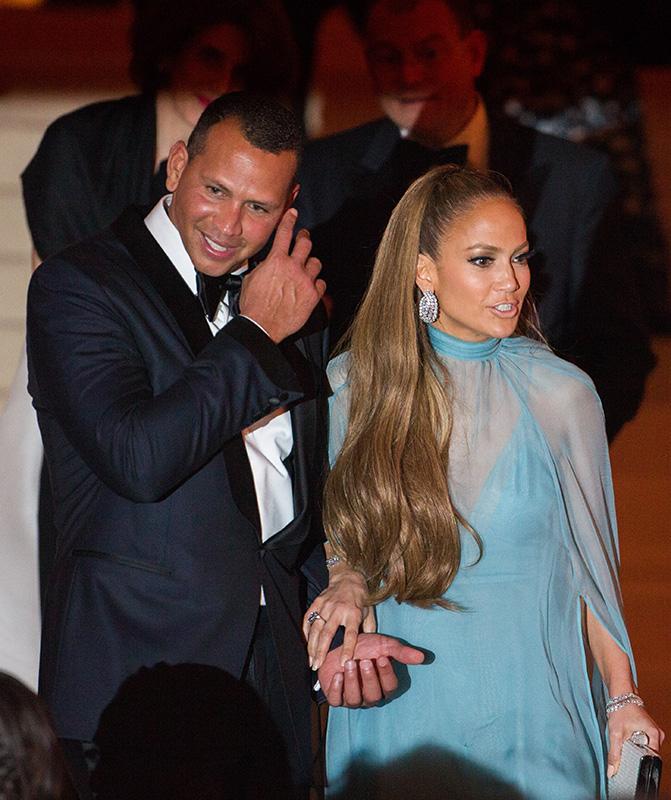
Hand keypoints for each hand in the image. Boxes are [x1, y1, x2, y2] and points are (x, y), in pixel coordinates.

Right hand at [238, 208, 324, 341]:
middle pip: (306, 244)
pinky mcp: (313, 296)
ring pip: (316, 263)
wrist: (262, 325)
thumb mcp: (251, 280)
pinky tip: (312, 286)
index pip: (284, 233)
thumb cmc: (254, 306)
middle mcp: (293, 268)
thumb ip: (262, 268)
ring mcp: (305, 281)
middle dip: (305, 238)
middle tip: (304, 238)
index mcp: (276, 261)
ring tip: (308, 267)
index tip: (293, 213)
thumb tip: (265, 266)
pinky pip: (321, 283)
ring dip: (311, 263)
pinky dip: (317, 284)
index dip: (289, 220)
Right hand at [303, 566, 375, 670]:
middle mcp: (338, 609)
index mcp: (354, 613)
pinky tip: (306, 643)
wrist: (348, 577)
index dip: (346, 649)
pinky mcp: (317, 602)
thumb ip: (369, 631)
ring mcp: (326, 605)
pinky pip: (308, 618)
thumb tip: (369, 649)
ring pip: (316, 628)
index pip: (350, 634)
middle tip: (317, 666)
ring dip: (312, 646)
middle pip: (327, 633)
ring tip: (311, 661)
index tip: (342, 663)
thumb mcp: (369, 613)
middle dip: (321, 651)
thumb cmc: (361, 598)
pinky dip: (306, 632)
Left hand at [318, 633, 424, 707]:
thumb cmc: (364, 647)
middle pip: (373, 696)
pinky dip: (336, 689)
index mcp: (383, 686)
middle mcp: (369, 696)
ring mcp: (352, 699)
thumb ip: (400, 652)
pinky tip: (337, 675)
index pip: (390, 687)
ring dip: (352, 681)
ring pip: (355, 700)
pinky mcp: (336, 698)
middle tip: (365, 661)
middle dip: (369, 678)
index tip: (382, 658)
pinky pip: (336, 701)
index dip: (387, 674)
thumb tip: (422, 657)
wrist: (340, 644)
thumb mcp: (383, 646)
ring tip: (350, 663)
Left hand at [607, 704, 664, 777]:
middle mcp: (657, 736)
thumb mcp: (615, 734)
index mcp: (654, 736)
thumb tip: (612, 771)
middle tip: (625, 761)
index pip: (652, 760)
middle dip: (636, 760)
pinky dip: (635, 746)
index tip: (631, 772)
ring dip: (635, 752)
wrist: (621, 694)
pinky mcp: (648, 732)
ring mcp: (653, 733)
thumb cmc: (621, 709)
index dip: (640, 767)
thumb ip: (614, 754)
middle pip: (648, 756)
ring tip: (625, 749)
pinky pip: (643, 744)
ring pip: (645, 750)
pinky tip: (627, 744)